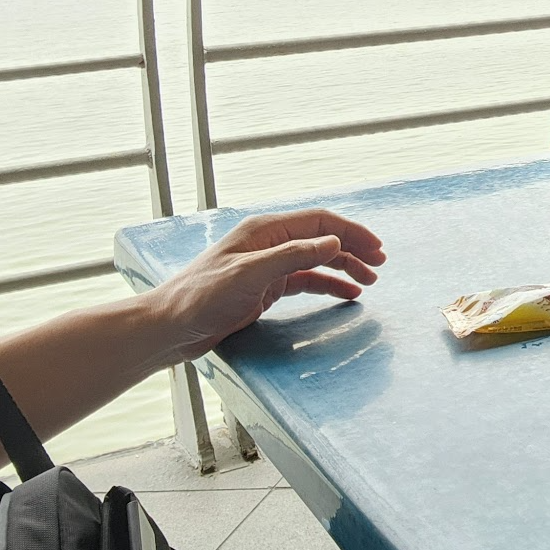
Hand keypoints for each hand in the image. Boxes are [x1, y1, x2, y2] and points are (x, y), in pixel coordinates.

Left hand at [149, 209, 385, 362]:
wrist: (168, 327)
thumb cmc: (201, 298)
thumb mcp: (250, 275)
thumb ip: (293, 256)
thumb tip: (334, 241)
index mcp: (265, 230)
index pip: (319, 222)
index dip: (351, 232)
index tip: (377, 249)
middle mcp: (269, 243)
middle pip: (322, 238)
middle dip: (353, 248)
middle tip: (380, 266)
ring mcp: (267, 265)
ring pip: (317, 260)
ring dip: (344, 267)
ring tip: (369, 281)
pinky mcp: (264, 288)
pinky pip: (305, 281)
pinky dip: (327, 285)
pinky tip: (345, 294)